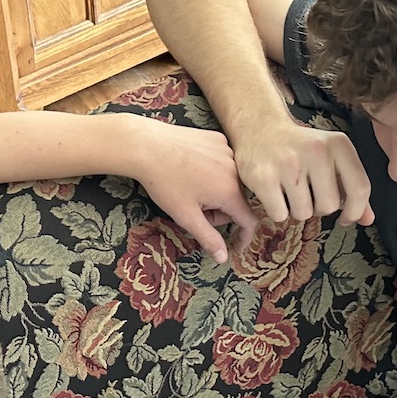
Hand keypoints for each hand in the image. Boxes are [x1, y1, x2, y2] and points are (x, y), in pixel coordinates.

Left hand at [129, 120, 258, 262]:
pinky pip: (223, 162)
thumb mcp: (186, 216)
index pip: (249, 220)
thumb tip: (223, 258)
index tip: (235, 245)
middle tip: (195, 210)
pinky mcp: (218, 139)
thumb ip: (208, 238)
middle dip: (220, 211)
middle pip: (237, 201)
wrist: (147, 145)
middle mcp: (236, 169)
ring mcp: (228, 151)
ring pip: (230, 181)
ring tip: (191, 188)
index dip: (243, 236)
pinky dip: (212, 171)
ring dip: (216, 191)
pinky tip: (192, 168)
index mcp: (230, 191)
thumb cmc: (164, 182)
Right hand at [234, 117, 373, 227]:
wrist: (261, 129)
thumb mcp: (332, 158)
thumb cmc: (301, 149)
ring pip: (303, 214)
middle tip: (307, 194)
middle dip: (318, 209)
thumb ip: (352, 188)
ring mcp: (288, 164)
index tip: (345, 218)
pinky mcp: (264, 178)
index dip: (355, 211)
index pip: (360, 188)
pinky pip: (280, 215)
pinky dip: (277, 211)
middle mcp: (316, 151)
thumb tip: (367, 220)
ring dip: (296, 210)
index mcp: (338, 144)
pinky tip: (274, 193)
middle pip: (329, 206)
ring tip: (289, 191)